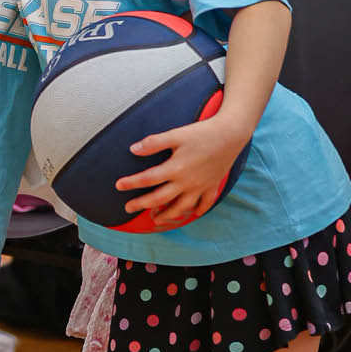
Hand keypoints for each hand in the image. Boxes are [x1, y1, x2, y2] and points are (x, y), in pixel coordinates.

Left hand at [116, 112, 248, 225]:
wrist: (232, 133)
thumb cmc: (202, 132)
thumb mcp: (176, 134)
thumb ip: (153, 143)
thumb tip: (133, 149)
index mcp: (175, 168)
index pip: (148, 179)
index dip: (131, 183)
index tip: (118, 186)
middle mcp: (187, 182)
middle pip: (160, 198)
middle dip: (142, 205)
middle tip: (129, 208)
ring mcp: (200, 186)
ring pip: (181, 207)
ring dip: (167, 214)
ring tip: (156, 219)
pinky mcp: (212, 186)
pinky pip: (204, 204)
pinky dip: (197, 211)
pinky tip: (190, 213)